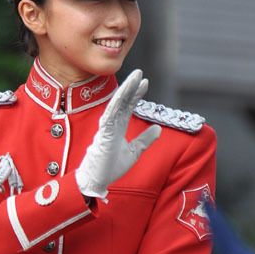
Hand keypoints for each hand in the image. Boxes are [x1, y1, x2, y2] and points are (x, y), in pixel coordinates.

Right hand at [75, 69, 160, 199]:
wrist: (96, 180)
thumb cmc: (110, 167)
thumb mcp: (134, 152)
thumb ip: (145, 140)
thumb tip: (158, 128)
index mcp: (117, 127)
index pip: (128, 106)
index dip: (136, 94)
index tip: (145, 82)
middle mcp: (111, 124)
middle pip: (122, 101)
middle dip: (131, 86)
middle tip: (140, 73)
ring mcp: (106, 128)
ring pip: (116, 104)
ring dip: (125, 90)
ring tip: (135, 78)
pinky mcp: (104, 134)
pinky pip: (110, 115)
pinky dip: (116, 104)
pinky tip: (123, 95)